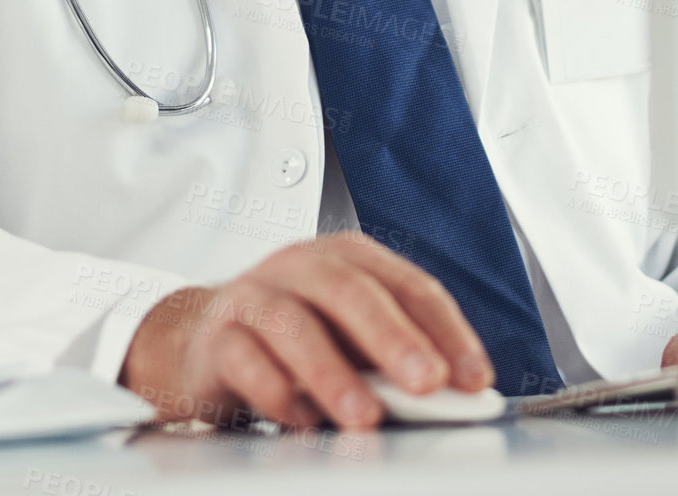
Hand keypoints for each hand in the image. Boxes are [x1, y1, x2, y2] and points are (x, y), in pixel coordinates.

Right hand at [120, 231, 493, 429]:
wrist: (203, 339)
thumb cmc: (295, 334)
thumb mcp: (353, 336)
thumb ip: (397, 356)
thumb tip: (454, 392)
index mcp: (349, 258)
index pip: (409, 287)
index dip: (447, 332)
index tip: (473, 378)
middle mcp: (302, 267)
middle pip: (351, 292)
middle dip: (394, 340)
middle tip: (427, 383)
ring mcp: (254, 297)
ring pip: (294, 325)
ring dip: (334, 374)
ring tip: (365, 416)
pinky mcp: (217, 336)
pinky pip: (244, 360)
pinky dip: (277, 393)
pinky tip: (302, 419)